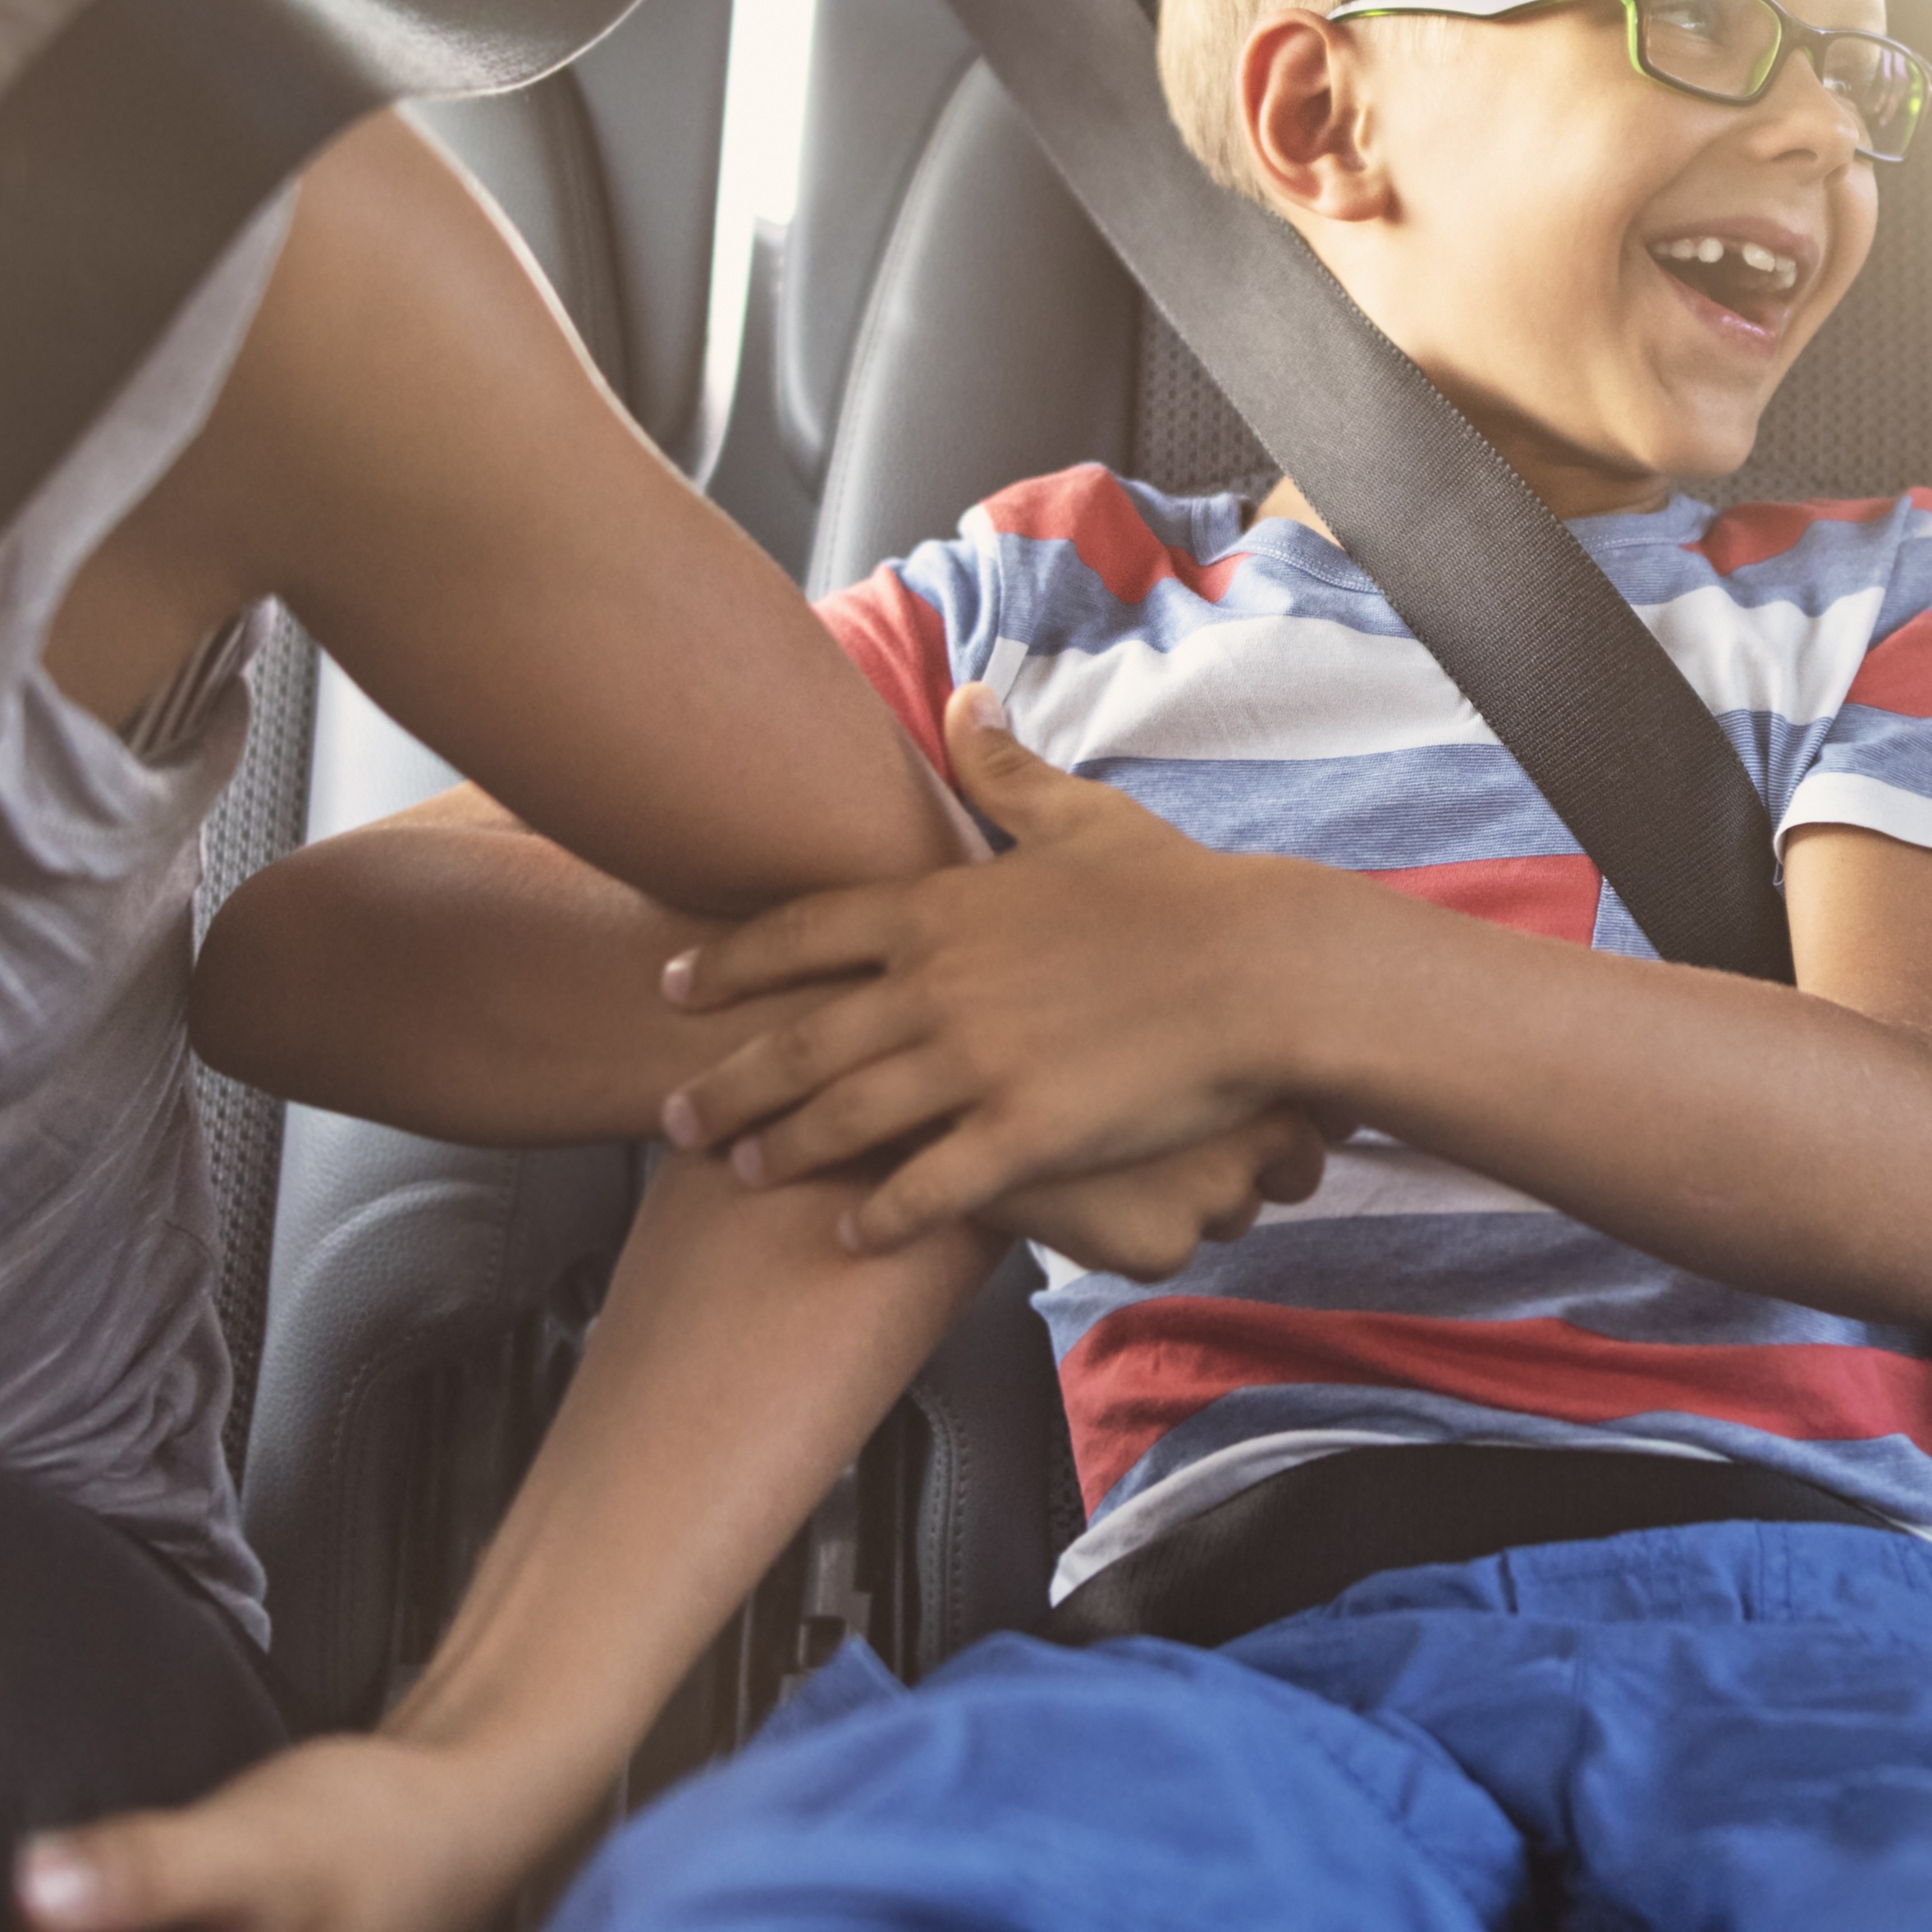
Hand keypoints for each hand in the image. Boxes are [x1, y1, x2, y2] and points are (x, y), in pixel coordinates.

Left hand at [655, 692, 1346, 1248]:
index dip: (725, 964)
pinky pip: (926, 1187)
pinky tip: (849, 1231)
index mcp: (941, 908)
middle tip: (675, 1116)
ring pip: (844, 1117)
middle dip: (726, 1084)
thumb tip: (965, 700)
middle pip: (798, 1040)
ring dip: (782, 1149)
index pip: (800, 933)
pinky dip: (878, 1214)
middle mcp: (937, 986)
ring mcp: (975, 1064)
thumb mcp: (1081, 817)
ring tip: (743, 1172)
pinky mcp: (1024, 1134)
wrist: (1260, 970)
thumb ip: (1006, 770)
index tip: (671, 986)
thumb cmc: (1178, 891)